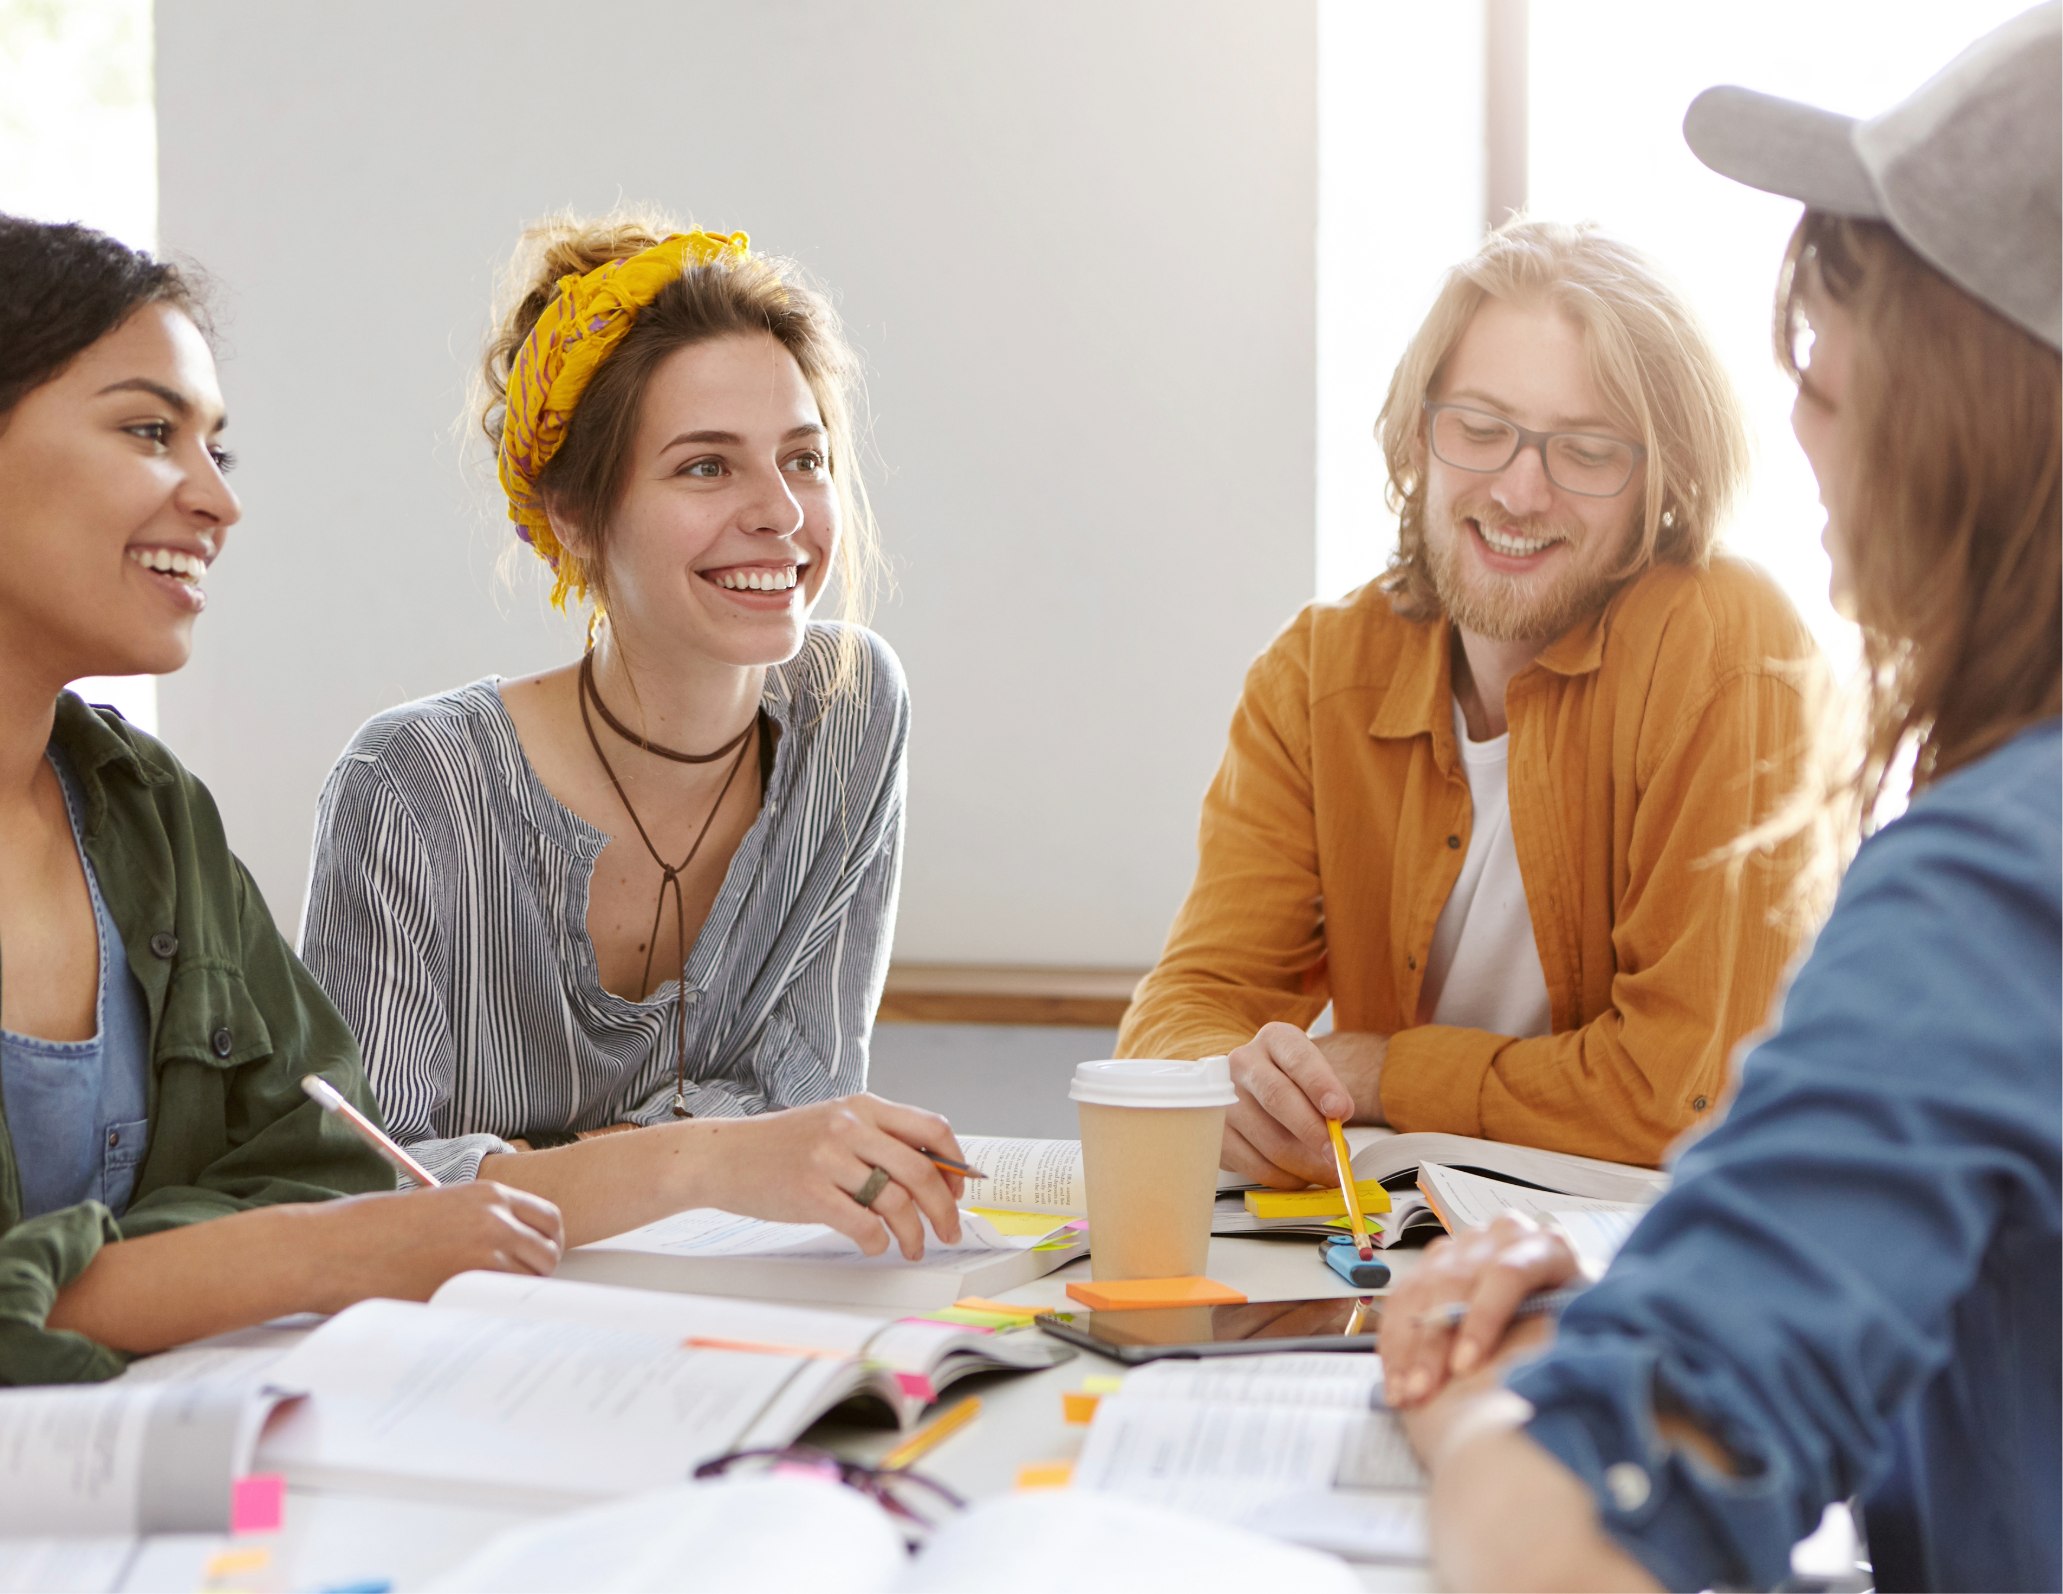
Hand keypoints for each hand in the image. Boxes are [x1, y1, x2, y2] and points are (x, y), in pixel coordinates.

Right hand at [307, 1181, 565, 1309]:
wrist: (331, 1249)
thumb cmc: (370, 1229)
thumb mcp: (436, 1207)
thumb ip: (477, 1221)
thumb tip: (505, 1246)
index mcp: (488, 1195)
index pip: (549, 1219)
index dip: (545, 1242)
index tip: (533, 1258)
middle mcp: (494, 1220)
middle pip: (549, 1253)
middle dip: (537, 1273)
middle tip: (510, 1287)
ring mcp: (483, 1253)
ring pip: (529, 1282)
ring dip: (514, 1294)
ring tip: (480, 1300)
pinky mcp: (463, 1287)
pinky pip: (498, 1303)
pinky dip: (491, 1310)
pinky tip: (466, 1311)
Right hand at [696, 1094, 968, 1259]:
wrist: (722, 1156)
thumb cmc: (780, 1146)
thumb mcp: (833, 1123)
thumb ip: (877, 1140)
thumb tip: (930, 1174)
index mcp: (863, 1107)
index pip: (932, 1128)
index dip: (956, 1163)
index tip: (959, 1190)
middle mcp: (850, 1127)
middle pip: (922, 1170)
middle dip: (944, 1209)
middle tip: (950, 1230)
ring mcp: (829, 1158)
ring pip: (896, 1201)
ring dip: (914, 1233)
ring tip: (913, 1247)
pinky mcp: (810, 1192)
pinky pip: (863, 1224)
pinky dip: (878, 1241)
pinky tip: (874, 1244)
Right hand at [1222, 1023, 1383, 1186]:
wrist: (1249, 1092)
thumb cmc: (1291, 1083)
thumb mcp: (1312, 1076)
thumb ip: (1329, 1094)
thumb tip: (1339, 1123)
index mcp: (1275, 1040)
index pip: (1298, 1058)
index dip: (1320, 1084)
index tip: (1340, 1110)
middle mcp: (1243, 1062)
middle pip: (1277, 1097)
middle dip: (1312, 1130)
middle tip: (1337, 1156)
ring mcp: (1223, 1098)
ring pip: (1268, 1138)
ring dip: (1304, 1164)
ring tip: (1327, 1173)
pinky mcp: (1216, 1134)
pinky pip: (1253, 1163)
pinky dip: (1283, 1177)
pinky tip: (1300, 1177)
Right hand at [1380, 1213, 1579, 1407]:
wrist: (1566, 1306)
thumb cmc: (1581, 1321)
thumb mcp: (1592, 1323)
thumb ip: (1577, 1332)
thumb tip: (1556, 1362)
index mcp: (1545, 1246)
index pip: (1507, 1273)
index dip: (1483, 1320)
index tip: (1466, 1367)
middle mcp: (1499, 1238)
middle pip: (1456, 1282)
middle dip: (1435, 1342)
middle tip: (1425, 1390)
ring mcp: (1463, 1249)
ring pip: (1423, 1290)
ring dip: (1409, 1346)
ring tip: (1405, 1393)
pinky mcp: (1434, 1266)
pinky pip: (1403, 1300)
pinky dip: (1395, 1342)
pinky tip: (1396, 1378)